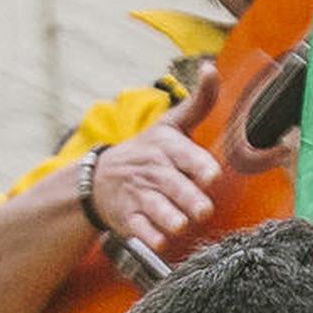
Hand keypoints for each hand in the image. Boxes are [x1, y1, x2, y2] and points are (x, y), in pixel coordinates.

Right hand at [88, 67, 220, 250]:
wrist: (100, 178)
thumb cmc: (148, 150)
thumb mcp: (171, 124)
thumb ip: (199, 102)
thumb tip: (210, 69)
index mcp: (167, 147)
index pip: (185, 154)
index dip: (198, 165)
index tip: (211, 175)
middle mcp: (153, 171)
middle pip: (172, 186)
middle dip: (188, 197)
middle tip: (203, 209)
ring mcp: (140, 196)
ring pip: (156, 209)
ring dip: (169, 219)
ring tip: (181, 225)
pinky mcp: (129, 219)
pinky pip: (139, 230)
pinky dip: (148, 238)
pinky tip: (159, 242)